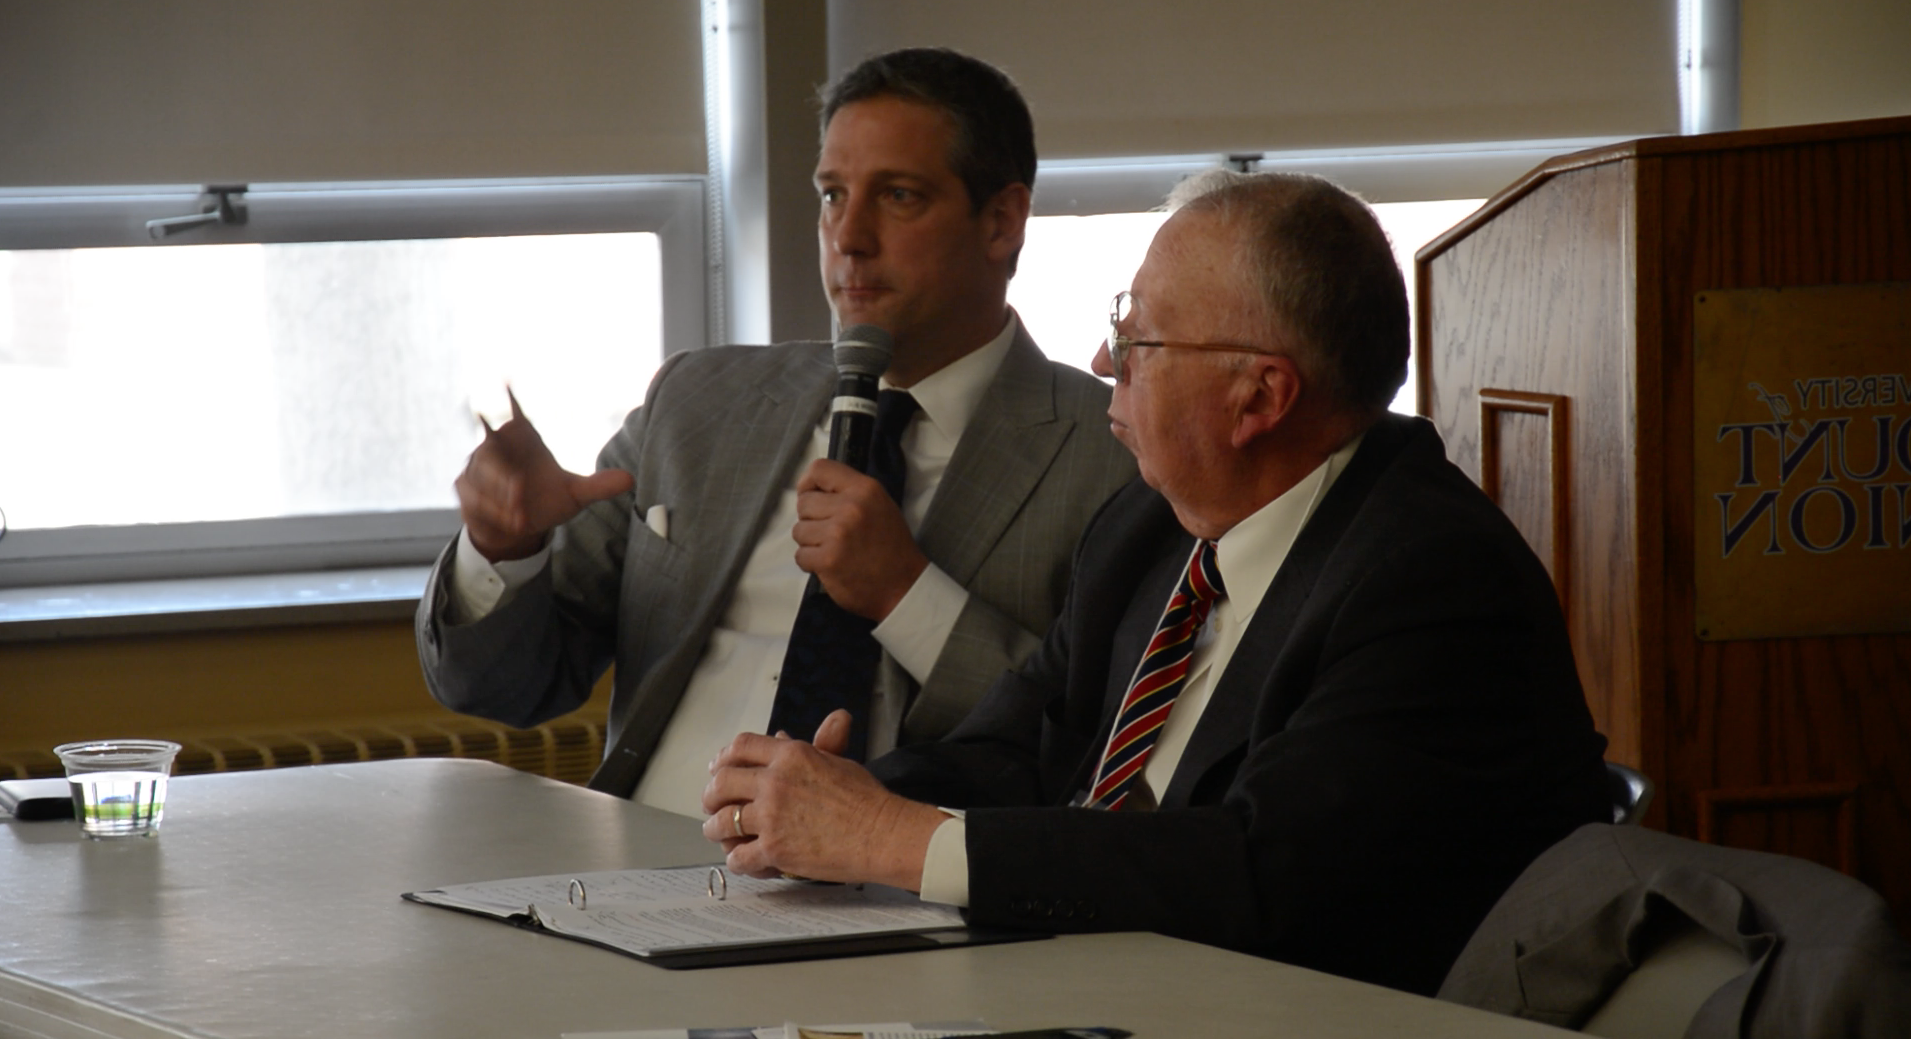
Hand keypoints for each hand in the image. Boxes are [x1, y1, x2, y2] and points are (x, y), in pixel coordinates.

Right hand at [455, 388, 633, 560]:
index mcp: (524, 438)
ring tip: (518, 516)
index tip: (507, 378)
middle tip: (520, 494)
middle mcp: (498, 446)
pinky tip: (505, 521)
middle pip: (491, 448)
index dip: (511, 397)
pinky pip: (471, 494)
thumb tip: (630, 479)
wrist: (518, 529)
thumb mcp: (574, 496)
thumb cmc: (546, 501)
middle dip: (503, 475)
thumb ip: (597, 486)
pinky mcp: (466, 487)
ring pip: (479, 475)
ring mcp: (478, 466)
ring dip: (497, 497)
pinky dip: (487, 508)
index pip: (516, 412)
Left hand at [701, 710, 944, 888]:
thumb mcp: (836, 762)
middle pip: (722, 783)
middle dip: (711, 795)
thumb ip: (805, 749)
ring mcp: (771, 816)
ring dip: (716, 829)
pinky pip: (739, 856)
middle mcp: (775, 782)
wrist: (882, 834)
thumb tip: (783, 735)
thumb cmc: (866, 799)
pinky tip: (743, 859)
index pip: (741, 747)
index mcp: (791, 755)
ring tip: (719, 833)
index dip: (724, 758)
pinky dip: (737, 860)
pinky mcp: (774, 849)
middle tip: (712, 804)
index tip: (718, 769)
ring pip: (722, 822)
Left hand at [790, 459, 927, 619]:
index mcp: (865, 489)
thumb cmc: (891, 546)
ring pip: (799, 530)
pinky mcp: (828, 560)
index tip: (812, 497)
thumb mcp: (879, 505)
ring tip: (833, 550)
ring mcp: (837, 534)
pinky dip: (811, 563)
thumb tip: (810, 489)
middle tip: (831, 533)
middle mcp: (851, 507)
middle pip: (804, 503)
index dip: (808, 484)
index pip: (819, 469)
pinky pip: (800, 555)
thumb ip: (848, 492)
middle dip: (812, 519)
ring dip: (810, 543)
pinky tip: (831, 565)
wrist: (904, 587)